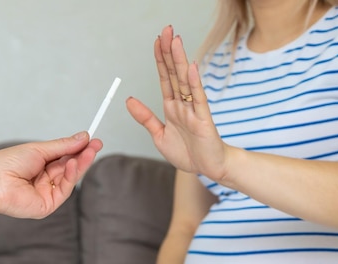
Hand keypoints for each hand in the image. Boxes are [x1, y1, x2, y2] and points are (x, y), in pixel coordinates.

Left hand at [0, 131, 101, 218]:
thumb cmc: (7, 163)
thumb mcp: (39, 149)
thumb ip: (63, 146)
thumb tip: (83, 138)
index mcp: (40, 165)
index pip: (64, 157)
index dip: (79, 149)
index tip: (92, 139)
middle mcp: (44, 179)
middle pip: (69, 167)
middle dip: (84, 156)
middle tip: (97, 144)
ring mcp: (46, 193)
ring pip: (69, 178)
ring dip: (80, 164)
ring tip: (89, 151)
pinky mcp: (47, 205)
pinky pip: (64, 190)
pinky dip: (70, 176)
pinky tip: (72, 163)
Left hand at [126, 25, 228, 179]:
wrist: (208, 169)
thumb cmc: (188, 153)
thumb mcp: (159, 135)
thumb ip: (145, 117)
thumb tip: (129, 99)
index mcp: (172, 107)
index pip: (164, 77)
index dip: (160, 59)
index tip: (157, 41)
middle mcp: (183, 104)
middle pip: (174, 73)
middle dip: (169, 52)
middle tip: (167, 30)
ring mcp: (194, 110)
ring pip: (185, 81)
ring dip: (179, 60)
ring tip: (176, 41)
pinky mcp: (203, 120)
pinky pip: (198, 99)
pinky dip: (194, 83)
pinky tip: (190, 68)